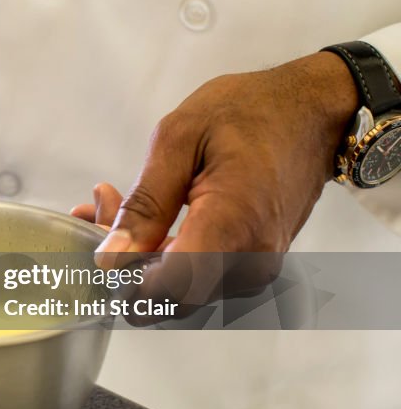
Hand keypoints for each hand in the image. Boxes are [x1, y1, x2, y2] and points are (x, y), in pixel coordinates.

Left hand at [73, 52, 358, 308]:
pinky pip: (197, 277)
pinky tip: (142, 220)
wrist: (311, 113)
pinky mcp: (252, 267)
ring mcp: (255, 268)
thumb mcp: (178, 139)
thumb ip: (145, 204)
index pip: (171, 289)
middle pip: (168, 295)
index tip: (97, 245)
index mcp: (232, 224)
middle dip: (122, 261)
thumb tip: (111, 256)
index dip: (124, 281)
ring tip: (114, 202)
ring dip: (137, 256)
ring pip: (178, 290)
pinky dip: (161, 254)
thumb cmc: (250, 113)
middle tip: (100, 207)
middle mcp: (251, 259)